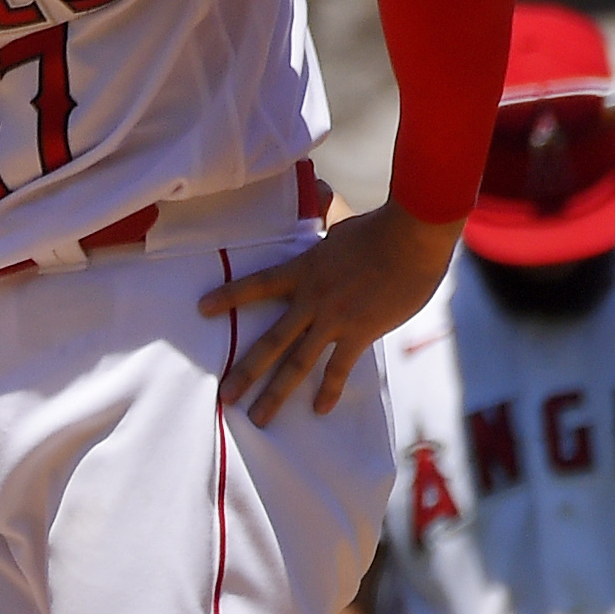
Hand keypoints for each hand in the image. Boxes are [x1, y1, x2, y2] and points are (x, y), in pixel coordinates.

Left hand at [198, 203, 461, 425]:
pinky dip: (329, 389)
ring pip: (297, 363)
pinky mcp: (359, 332)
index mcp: (304, 270)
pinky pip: (339, 367)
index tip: (202, 308)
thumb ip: (327, 225)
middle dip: (246, 372)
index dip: (229, 296)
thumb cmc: (381, 227)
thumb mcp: (342, 226)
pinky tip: (319, 409)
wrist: (412, 236)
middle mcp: (311, 299)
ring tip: (258, 418)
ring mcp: (333, 319)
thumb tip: (322, 195)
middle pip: (270, 341)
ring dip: (276, 392)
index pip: (258, 284)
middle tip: (226, 396)